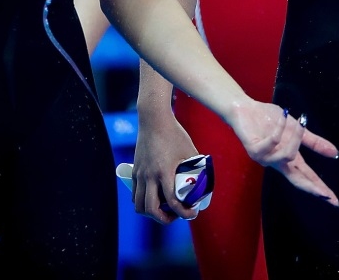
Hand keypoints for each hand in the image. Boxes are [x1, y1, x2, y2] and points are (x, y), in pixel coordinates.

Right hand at [132, 103, 199, 222]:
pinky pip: (134, 195)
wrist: (153, 120)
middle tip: (177, 215)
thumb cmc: (174, 134)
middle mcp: (149, 176)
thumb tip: (203, 180)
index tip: (192, 213)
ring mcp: (140, 175)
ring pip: (139, 205)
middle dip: (164, 219)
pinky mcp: (135, 171)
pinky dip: (143, 202)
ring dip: (151, 213)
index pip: (172, 202)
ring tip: (164, 210)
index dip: (183, 213)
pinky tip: (154, 199)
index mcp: (164, 172)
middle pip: (151, 210)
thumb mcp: (190, 150)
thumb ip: (196, 166)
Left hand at [227, 101, 338, 205]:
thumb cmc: (271, 120)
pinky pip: (273, 141)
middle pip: (297, 180)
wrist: (246, 109)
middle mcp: (276, 162)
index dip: (320, 188)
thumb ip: (314, 143)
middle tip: (326, 195)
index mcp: (288, 160)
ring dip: (296, 137)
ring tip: (300, 121)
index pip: (307, 177)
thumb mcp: (298, 130)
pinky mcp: (254, 149)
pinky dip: (281, 126)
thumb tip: (335, 153)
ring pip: (288, 155)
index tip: (335, 200)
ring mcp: (265, 158)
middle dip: (312, 186)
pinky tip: (284, 115)